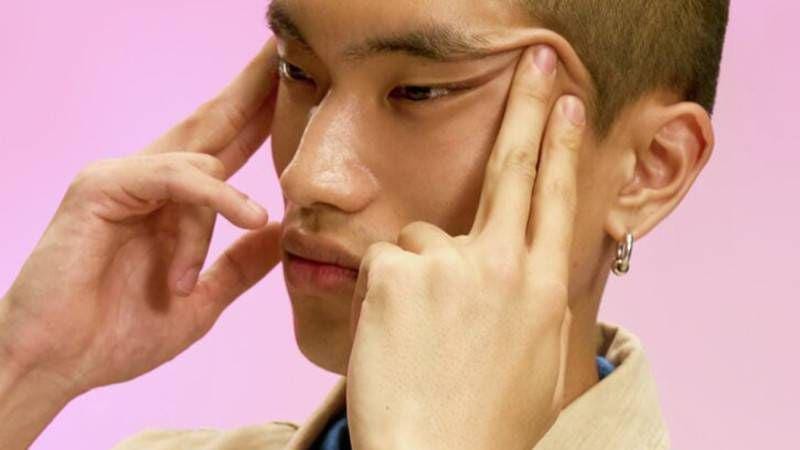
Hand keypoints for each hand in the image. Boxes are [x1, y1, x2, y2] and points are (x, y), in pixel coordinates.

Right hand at [0, 40, 280, 399]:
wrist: (57, 365)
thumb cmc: (117, 335)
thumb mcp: (201, 300)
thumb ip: (239, 266)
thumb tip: (282, 234)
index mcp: (172, 205)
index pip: (225, 147)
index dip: (260, 116)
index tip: (297, 91)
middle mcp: (149, 182)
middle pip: (211, 124)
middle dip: (252, 90)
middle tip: (284, 53)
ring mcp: (123, 179)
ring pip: (201, 160)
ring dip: (231, 200)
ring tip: (254, 222)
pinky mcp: (101, 186)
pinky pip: (174, 177)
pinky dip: (214, 196)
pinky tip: (247, 216)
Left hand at [346, 46, 585, 449]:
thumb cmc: (485, 421)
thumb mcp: (538, 362)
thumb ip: (537, 302)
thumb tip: (537, 261)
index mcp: (541, 288)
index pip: (556, 198)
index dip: (562, 145)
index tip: (567, 103)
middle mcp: (502, 265)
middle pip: (512, 169)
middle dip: (528, 108)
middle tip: (537, 59)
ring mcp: (447, 264)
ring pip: (421, 240)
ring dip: (414, 278)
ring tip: (416, 338)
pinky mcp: (393, 272)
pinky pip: (382, 263)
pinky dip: (381, 294)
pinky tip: (390, 337)